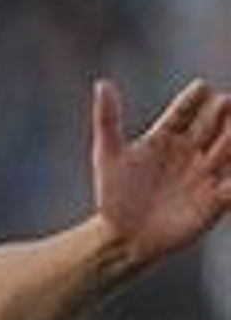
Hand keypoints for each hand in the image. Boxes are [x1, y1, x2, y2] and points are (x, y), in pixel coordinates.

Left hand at [92, 77, 230, 269]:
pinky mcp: (217, 198)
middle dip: (223, 112)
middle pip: (214, 123)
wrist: (123, 237)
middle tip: (226, 104)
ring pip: (230, 147)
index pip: (184, 110)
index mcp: (165, 136)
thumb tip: (101, 82)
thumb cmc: (113, 195)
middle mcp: (189, 150)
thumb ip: (108, 119)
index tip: (201, 88)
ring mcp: (205, 172)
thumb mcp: (108, 155)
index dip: (193, 98)